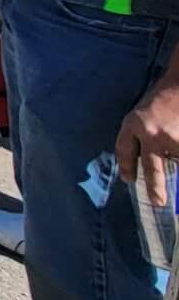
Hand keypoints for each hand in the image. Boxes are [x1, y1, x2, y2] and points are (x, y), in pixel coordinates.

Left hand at [118, 78, 178, 205]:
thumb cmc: (161, 97)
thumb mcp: (142, 112)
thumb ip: (140, 135)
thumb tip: (139, 163)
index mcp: (133, 124)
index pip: (124, 150)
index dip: (126, 166)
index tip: (128, 180)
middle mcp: (151, 133)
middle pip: (152, 169)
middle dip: (155, 187)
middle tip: (158, 202)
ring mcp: (171, 138)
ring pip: (175, 161)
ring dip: (176, 159)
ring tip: (173, 138)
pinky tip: (176, 139)